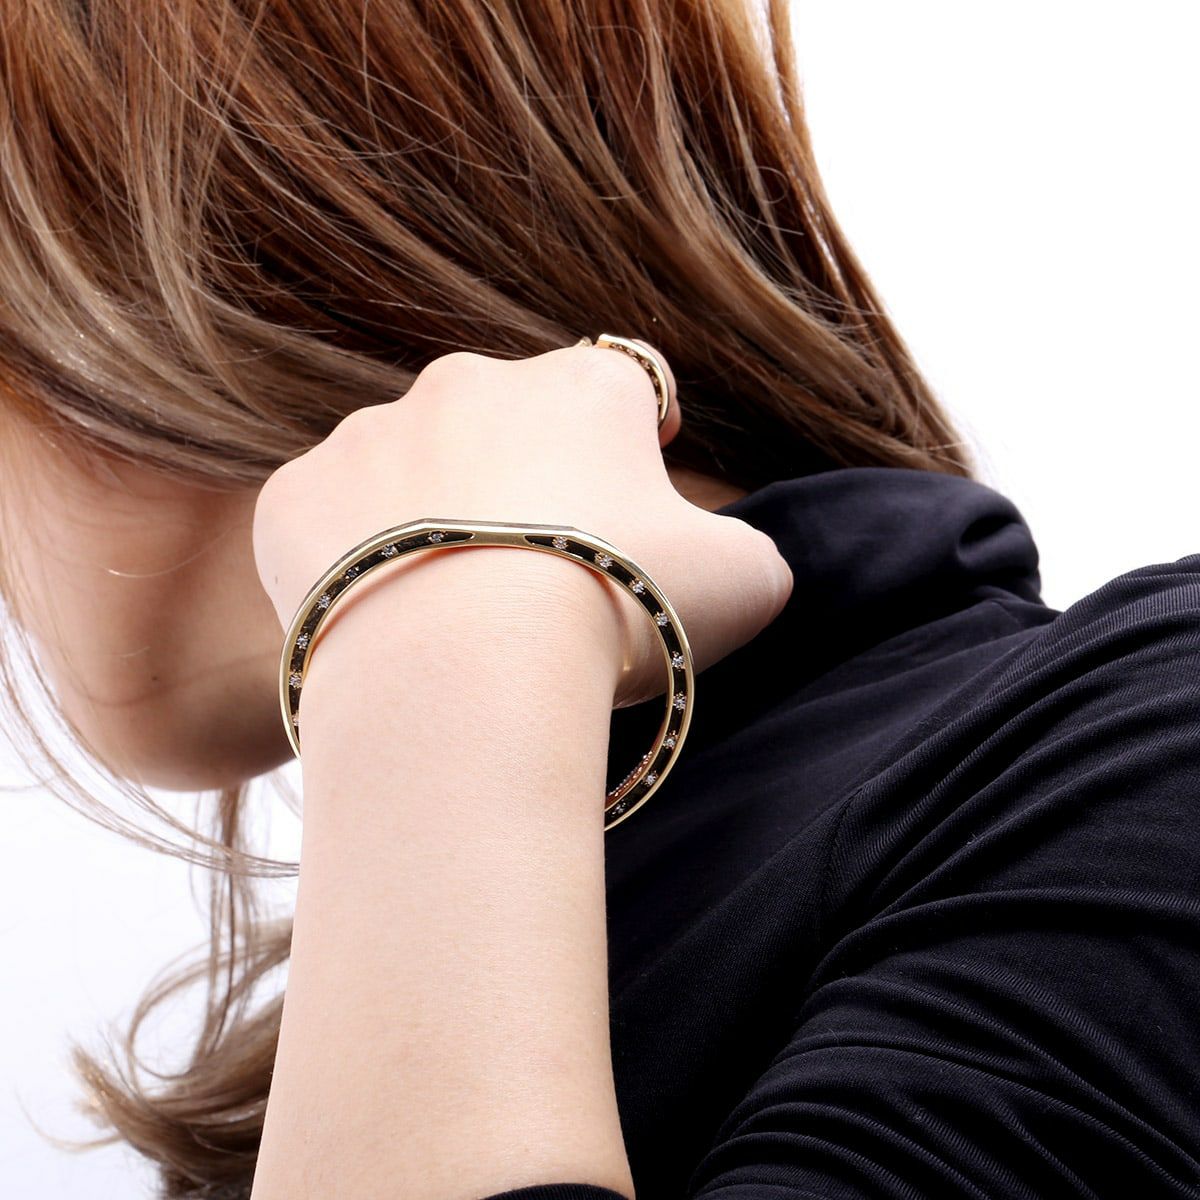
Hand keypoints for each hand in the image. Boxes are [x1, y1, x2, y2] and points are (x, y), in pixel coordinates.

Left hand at [252, 341, 792, 708]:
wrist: (467, 670)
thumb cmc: (618, 611)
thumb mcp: (743, 581)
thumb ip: (750, 550)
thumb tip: (731, 560)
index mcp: (582, 387)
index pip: (626, 383)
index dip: (640, 434)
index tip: (637, 491)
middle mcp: (468, 383)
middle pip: (508, 423)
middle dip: (527, 482)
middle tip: (539, 571)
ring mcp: (370, 432)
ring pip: (411, 467)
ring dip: (434, 516)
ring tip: (452, 607)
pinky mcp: (297, 494)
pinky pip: (330, 516)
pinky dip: (353, 558)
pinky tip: (382, 616)